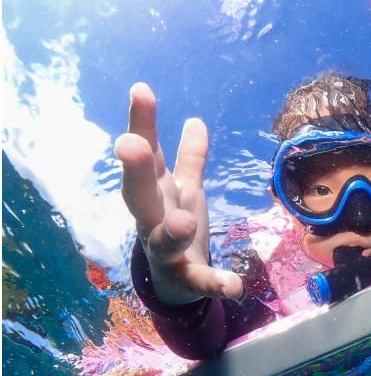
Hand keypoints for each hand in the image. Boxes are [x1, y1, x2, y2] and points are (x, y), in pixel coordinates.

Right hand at [116, 82, 242, 304]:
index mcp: (155, 193)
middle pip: (138, 195)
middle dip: (135, 171)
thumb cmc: (174, 227)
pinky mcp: (188, 280)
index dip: (143, 123)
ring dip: (171, 231)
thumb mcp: (184, 190)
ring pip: (163, 241)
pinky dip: (215, 283)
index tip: (142, 90)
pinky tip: (235, 285)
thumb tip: (196, 121)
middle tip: (130, 144)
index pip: (146, 155)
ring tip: (183, 221)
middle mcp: (152, 220)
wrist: (174, 285)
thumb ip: (190, 160)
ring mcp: (167, 252)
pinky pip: (200, 282)